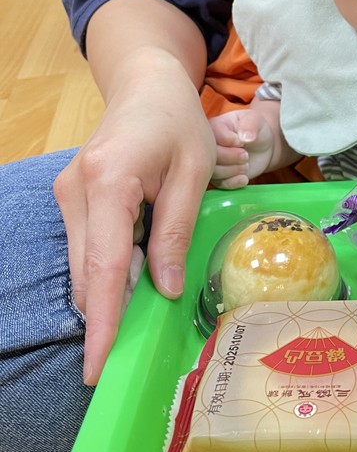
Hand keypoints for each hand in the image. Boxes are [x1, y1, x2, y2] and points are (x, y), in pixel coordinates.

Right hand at [54, 55, 216, 384]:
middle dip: (107, 315)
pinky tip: (141, 268)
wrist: (146, 84)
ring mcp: (69, 194)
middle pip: (88, 271)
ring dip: (113, 288)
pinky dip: (111, 266)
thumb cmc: (178, 121)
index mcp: (109, 181)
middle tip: (125, 359)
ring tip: (146, 301)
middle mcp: (76, 190)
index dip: (104, 322)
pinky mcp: (73, 197)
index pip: (104, 266)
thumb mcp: (193, 172)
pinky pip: (90, 246)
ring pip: (86, 263)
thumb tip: (165, 290)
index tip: (98, 367)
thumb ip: (175, 230)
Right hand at [209, 108, 275, 188]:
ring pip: (213, 172)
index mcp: (213, 127)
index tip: (242, 141)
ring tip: (246, 164)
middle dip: (231, 158)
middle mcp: (208, 146)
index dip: (230, 142)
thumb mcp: (255, 120)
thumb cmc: (256, 129)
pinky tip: (244, 177)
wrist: (262, 147)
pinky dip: (234, 182)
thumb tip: (245, 137)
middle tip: (245, 155)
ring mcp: (211, 162)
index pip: (213, 137)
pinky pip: (220, 185)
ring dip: (233, 171)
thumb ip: (250, 125)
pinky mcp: (218, 177)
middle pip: (210, 156)